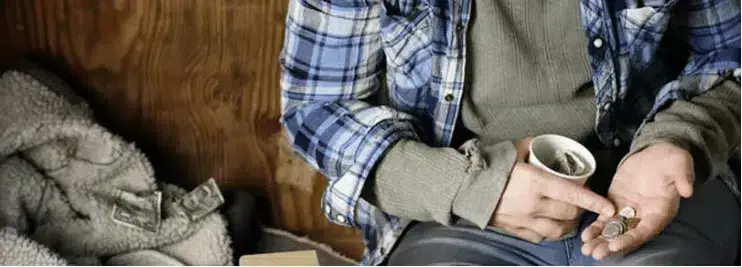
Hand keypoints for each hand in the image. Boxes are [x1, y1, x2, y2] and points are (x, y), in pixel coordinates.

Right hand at [490, 138, 615, 242]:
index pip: (574, 195)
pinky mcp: (516, 229)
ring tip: (569, 216)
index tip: (609, 207)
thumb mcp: (513, 150)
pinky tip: (551, 225)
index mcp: (537, 183)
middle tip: (581, 202)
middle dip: (580, 209)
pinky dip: (550, 232)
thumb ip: (533, 145)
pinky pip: (541, 237)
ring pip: (558, 230)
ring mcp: (525, 220)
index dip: (594, 202)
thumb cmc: (489, 166)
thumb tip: (548, 142)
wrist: (464, 186)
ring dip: (568, 224)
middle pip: (569, 213)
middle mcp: (534, 204)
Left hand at [581, 142, 693, 259]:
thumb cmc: (671, 160)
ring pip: (614, 230)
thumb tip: (688, 190)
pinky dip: (596, 228)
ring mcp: (629, 211)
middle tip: (596, 254)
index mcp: (661, 211)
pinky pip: (605, 219)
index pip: (646, 230)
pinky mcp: (616, 203)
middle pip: (627, 236)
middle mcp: (644, 216)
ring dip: (601, 241)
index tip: (615, 245)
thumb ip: (683, 176)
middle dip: (611, 246)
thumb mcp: (680, 163)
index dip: (631, 239)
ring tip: (586, 249)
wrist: (656, 154)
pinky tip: (585, 236)